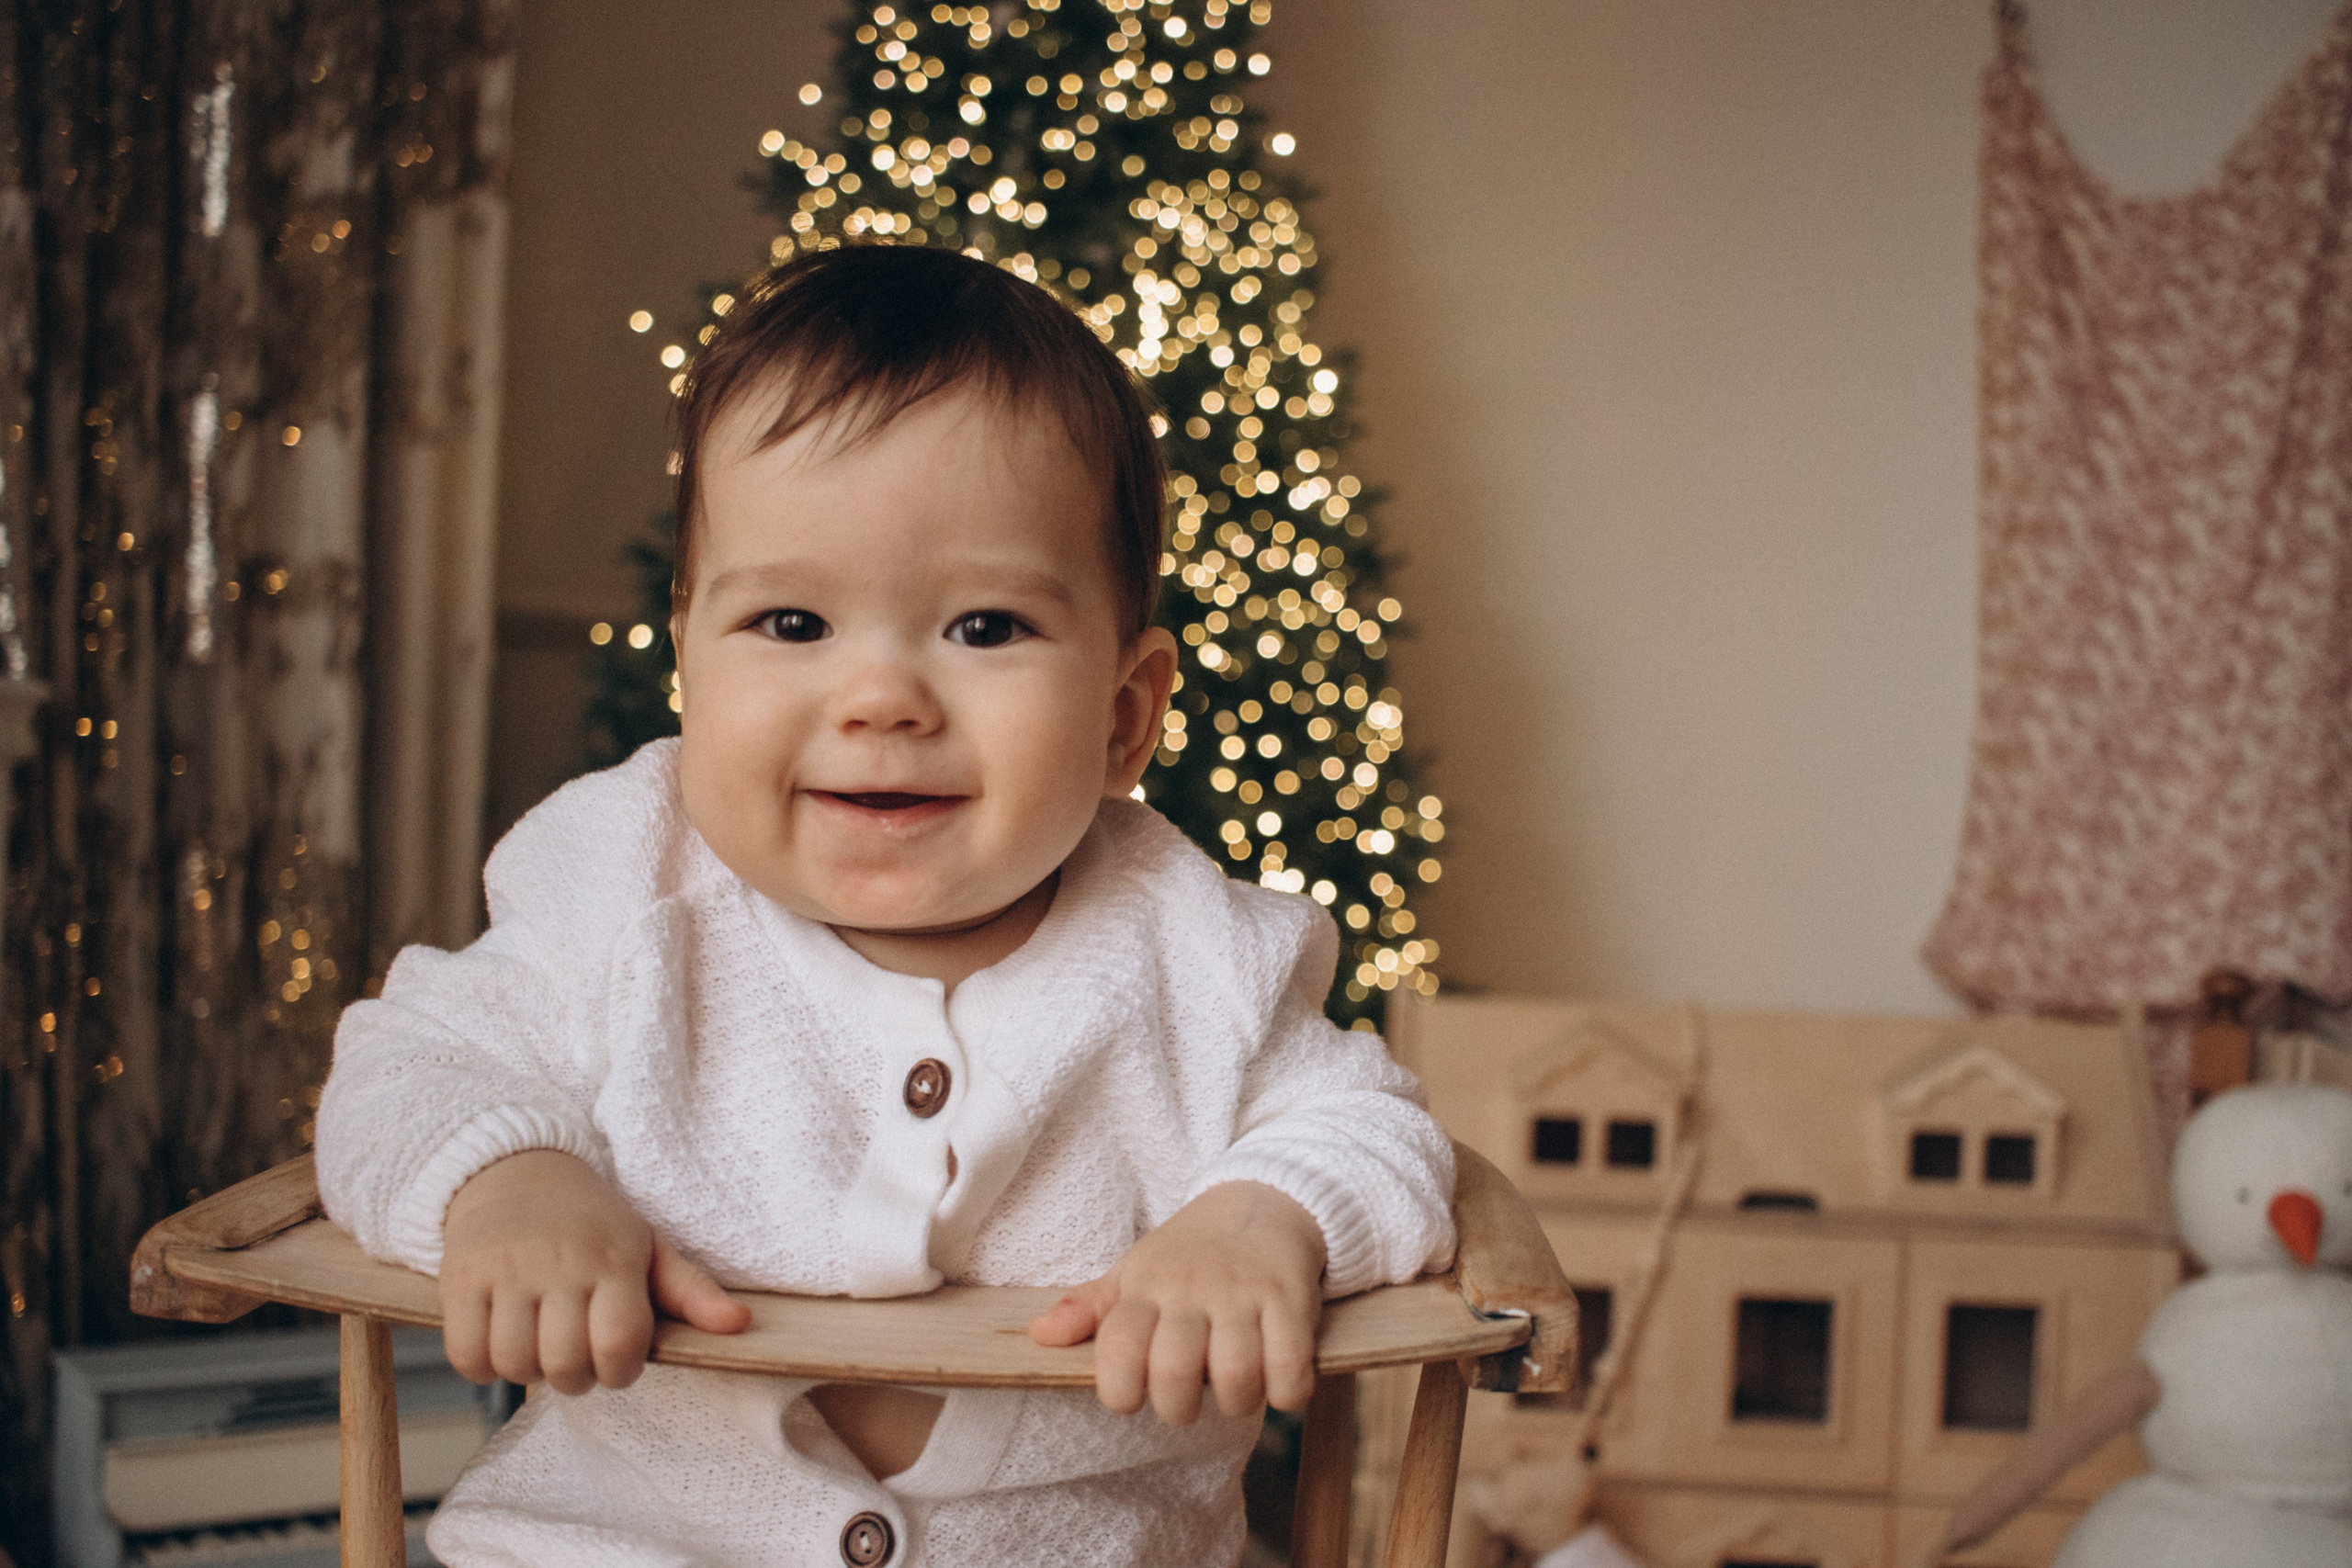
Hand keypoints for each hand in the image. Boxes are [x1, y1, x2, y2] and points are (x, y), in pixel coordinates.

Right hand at [439, 1149, 749, 1394]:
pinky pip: (466, 1355)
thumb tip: (741, 1324)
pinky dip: (481, 1365)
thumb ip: (691, 1291)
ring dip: (527, 1371)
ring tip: (538, 1345)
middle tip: (575, 1356)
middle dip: (575, 1378)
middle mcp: (560, 1263)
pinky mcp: (460, 1278)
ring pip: (514, 1364)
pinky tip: (499, 1343)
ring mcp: (506, 1270)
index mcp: (613, 1258)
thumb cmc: (591, 1223)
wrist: (513, 1171)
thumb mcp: (647, 1246)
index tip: (615, 1360)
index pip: (620, 1345)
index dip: (619, 1372)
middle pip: (565, 1365)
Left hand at [1028, 1181, 1325, 1424]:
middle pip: (1175, 1374)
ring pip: (1235, 1377)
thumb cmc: (1189, 1253)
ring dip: (1235, 1402)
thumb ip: (1089, 1307)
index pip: (1118, 1349)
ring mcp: (1244, 1293)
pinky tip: (1276, 1385)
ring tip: (1235, 1392)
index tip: (1132, 1397)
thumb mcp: (1134, 1270)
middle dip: (1178, 1409)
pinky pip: (1290, 1368)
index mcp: (1147, 1285)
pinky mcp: (1291, 1300)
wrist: (1262, 1201)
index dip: (1119, 1392)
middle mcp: (1193, 1288)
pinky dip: (1285, 1394)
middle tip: (1187, 1401)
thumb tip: (1038, 1335)